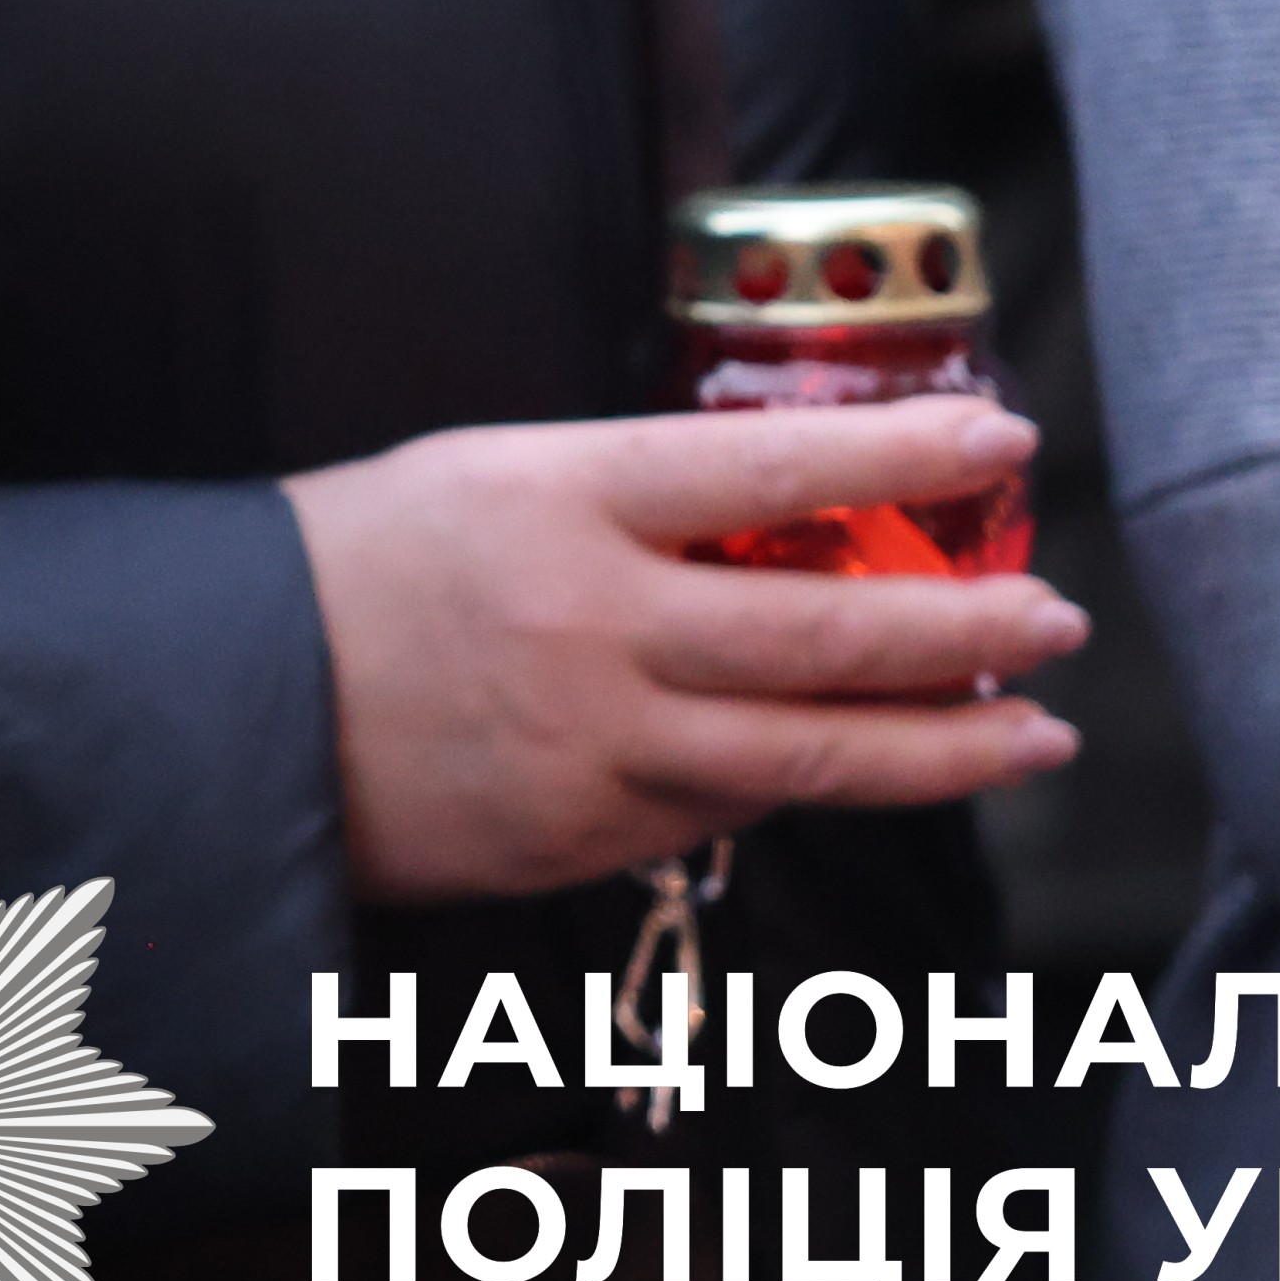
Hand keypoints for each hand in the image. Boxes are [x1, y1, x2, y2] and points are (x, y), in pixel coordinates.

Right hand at [283, 404, 1085, 906]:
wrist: (219, 700)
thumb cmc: (354, 565)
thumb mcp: (486, 479)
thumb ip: (633, 505)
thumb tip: (793, 532)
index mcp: (559, 497)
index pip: (771, 467)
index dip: (905, 453)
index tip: (1007, 442)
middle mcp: (591, 622)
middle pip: (829, 633)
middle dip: (970, 629)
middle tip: (1059, 622)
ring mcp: (592, 744)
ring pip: (815, 755)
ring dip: (948, 746)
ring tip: (1036, 733)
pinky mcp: (580, 838)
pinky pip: (722, 816)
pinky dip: (791, 788)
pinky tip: (843, 768)